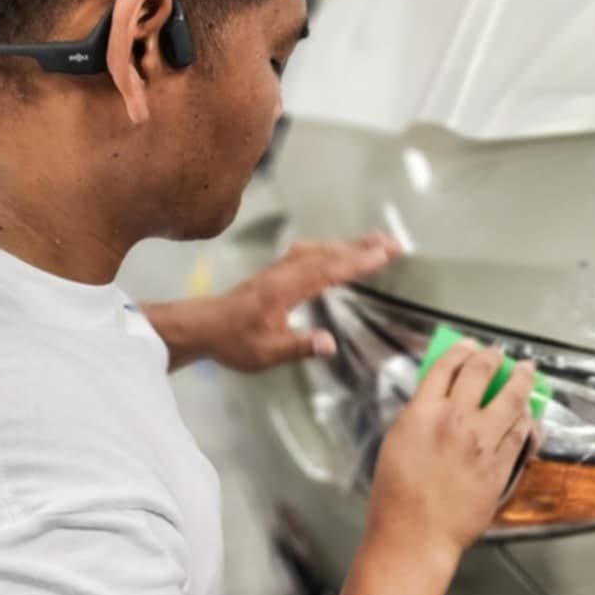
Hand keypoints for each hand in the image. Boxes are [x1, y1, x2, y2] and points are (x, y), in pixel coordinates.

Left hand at [202, 233, 400, 372]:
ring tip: (374, 241)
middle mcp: (284, 273)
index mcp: (284, 289)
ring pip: (318, 249)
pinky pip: (309, 251)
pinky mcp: (275, 272)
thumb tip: (330, 344)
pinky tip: (337, 250)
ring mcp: (279, 269)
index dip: (358, 262)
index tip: (384, 254)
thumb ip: (299, 347)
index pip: (328, 271)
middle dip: (361, 247)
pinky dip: (330, 247)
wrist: (202, 326)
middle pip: (327, 253)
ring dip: (347, 244)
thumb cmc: (234, 341)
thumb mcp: (266, 353)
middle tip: (392, 243)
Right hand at [368, 342, 536, 567]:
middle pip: (480, 374)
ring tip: (526, 372)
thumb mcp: (397, 442)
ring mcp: (481, 442)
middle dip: (493, 357)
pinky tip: (529, 413)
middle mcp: (454, 420)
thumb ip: (420, 415)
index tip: (469, 345)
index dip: (461, 351)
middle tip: (499, 353)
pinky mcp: (500, 465)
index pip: (446, 368)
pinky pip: (520, 433)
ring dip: (521, 381)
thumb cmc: (397, 495)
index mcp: (422, 412)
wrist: (415, 534)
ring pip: (510, 399)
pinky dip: (526, 419)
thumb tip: (439, 398)